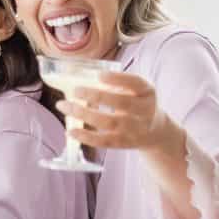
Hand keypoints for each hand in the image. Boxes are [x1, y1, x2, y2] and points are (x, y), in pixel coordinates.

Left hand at [60, 71, 178, 153]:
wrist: (154, 130)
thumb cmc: (135, 102)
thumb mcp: (134, 89)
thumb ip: (114, 82)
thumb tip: (72, 75)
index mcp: (147, 92)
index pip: (135, 83)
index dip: (118, 79)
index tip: (99, 75)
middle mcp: (145, 110)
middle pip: (121, 103)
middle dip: (96, 96)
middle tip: (75, 90)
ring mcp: (136, 129)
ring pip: (109, 123)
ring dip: (84, 114)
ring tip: (64, 106)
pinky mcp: (125, 143)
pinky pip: (104, 141)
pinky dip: (86, 137)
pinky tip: (71, 131)